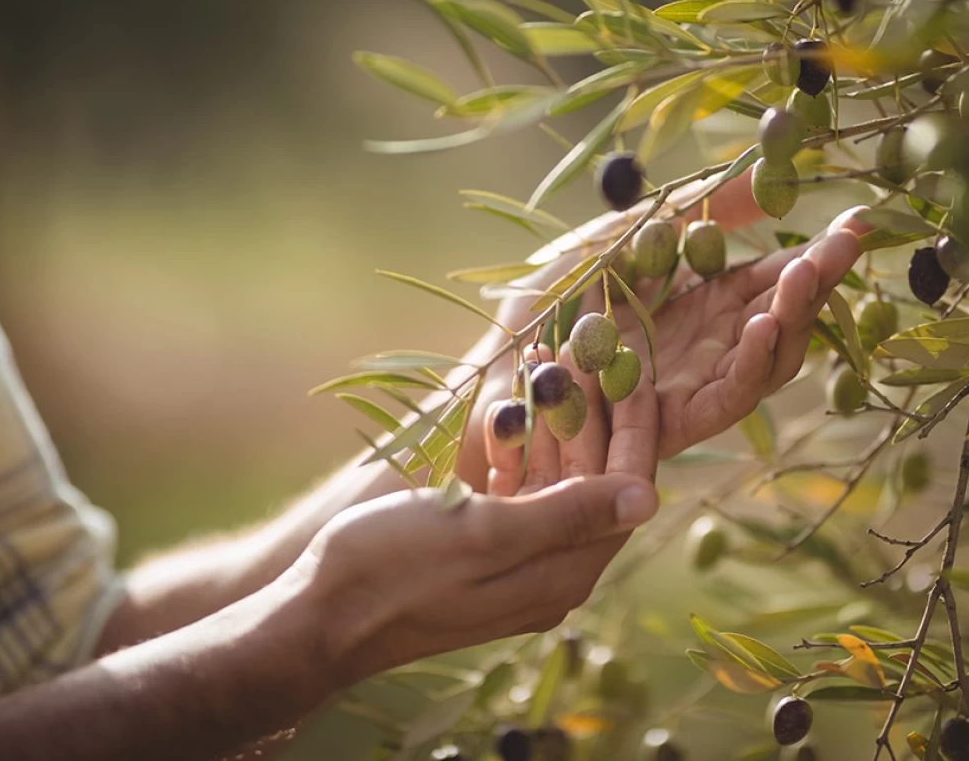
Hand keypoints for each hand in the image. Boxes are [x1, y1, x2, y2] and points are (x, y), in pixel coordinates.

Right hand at [292, 384, 658, 685]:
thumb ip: (569, 513)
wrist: (317, 617)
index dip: (633, 427)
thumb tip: (650, 498)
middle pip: (593, 481)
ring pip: (552, 480)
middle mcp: (549, 571)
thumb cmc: (395, 569)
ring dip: (550, 424)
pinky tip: (504, 412)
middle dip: (588, 413)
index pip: (625, 491)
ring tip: (540, 363)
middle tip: (576, 350)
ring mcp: (515, 562)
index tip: (629, 367)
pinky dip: (514, 449)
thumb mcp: (486, 532)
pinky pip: (516, 493)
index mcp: (562, 572)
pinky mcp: (480, 552)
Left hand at [457, 170, 870, 485]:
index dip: (813, 257)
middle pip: (780, 321)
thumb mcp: (624, 238)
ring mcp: (689, 389)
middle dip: (817, 282)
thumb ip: (693, 214)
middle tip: (848, 242)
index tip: (853, 222)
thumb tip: (763, 179)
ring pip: (765, 361)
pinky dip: (750, 362)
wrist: (490, 369)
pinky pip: (725, 398)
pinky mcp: (667, 425)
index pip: (771, 282)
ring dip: (792, 319)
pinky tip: (765, 323)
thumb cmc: (548, 305)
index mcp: (698, 306)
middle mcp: (703, 349)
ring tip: (806, 275)